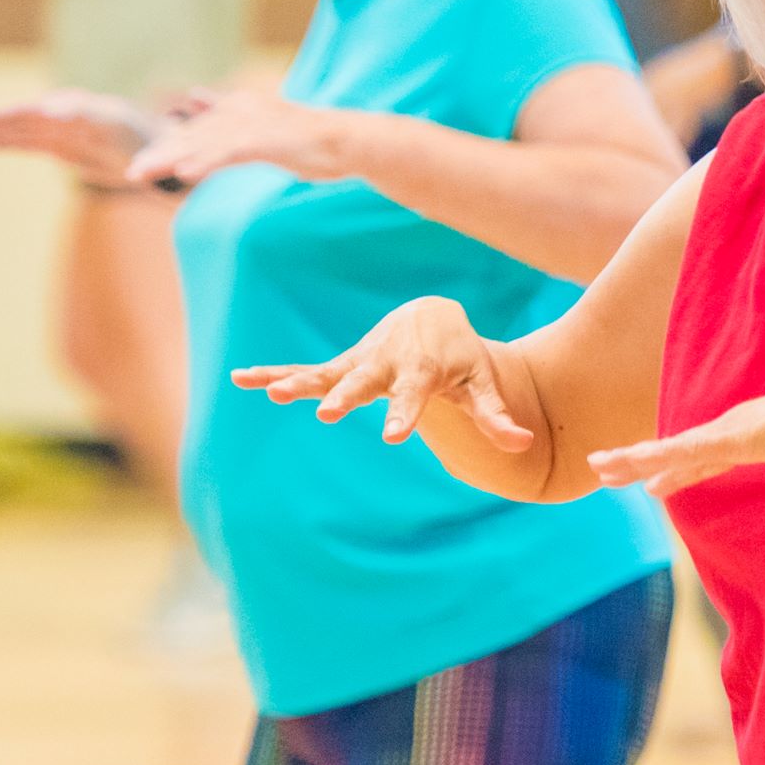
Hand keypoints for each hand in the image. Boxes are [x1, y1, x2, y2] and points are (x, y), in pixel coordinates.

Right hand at [0, 90, 158, 183]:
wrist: (157, 145)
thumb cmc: (157, 147)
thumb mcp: (151, 153)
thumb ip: (133, 155)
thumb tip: (107, 153)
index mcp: (91, 115)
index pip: (52, 114)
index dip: (25, 118)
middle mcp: (70, 116)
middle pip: (25, 119)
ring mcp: (59, 128)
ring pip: (16, 129)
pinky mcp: (53, 142)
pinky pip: (19, 141)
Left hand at [125, 85, 343, 193]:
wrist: (346, 139)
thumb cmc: (305, 136)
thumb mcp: (260, 120)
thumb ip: (227, 111)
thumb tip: (196, 97)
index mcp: (237, 106)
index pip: (195, 130)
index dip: (167, 147)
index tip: (142, 165)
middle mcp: (240, 110)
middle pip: (192, 135)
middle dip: (160, 154)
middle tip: (134, 172)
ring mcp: (253, 124)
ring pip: (203, 144)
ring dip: (171, 160)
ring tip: (144, 174)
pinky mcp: (266, 140)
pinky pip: (229, 153)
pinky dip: (205, 162)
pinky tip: (185, 174)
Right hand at [232, 297, 534, 450]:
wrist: (432, 319)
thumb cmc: (460, 359)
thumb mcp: (479, 385)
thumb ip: (496, 416)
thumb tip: (525, 445)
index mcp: (420, 371)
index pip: (413, 397)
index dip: (403, 415)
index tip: (393, 437)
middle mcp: (384, 364)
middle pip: (362, 382)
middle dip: (344, 397)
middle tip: (324, 414)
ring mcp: (359, 363)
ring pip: (325, 373)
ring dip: (296, 381)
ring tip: (267, 392)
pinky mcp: (342, 365)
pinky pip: (304, 370)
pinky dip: (273, 372)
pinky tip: (240, 379)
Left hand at [588, 365, 764, 495]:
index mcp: (754, 432)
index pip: (705, 455)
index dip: (676, 468)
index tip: (651, 482)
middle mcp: (737, 426)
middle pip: (680, 449)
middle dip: (641, 461)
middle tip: (602, 469)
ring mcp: (734, 430)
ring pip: (673, 448)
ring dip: (635, 459)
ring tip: (599, 468)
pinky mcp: (739, 437)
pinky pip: (688, 452)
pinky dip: (658, 459)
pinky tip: (635, 469)